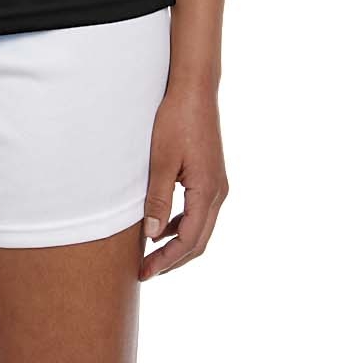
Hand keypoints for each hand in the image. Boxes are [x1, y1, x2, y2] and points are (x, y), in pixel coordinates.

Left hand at [138, 86, 228, 281]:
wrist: (196, 90)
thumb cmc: (177, 120)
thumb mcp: (161, 160)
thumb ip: (158, 198)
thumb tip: (152, 235)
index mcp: (208, 192)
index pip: (188, 240)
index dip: (166, 260)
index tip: (144, 272)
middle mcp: (218, 192)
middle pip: (198, 241)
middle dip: (173, 259)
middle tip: (146, 272)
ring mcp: (218, 184)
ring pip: (201, 227)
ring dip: (178, 244)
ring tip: (152, 254)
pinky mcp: (212, 176)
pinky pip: (199, 211)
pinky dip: (183, 225)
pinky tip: (164, 226)